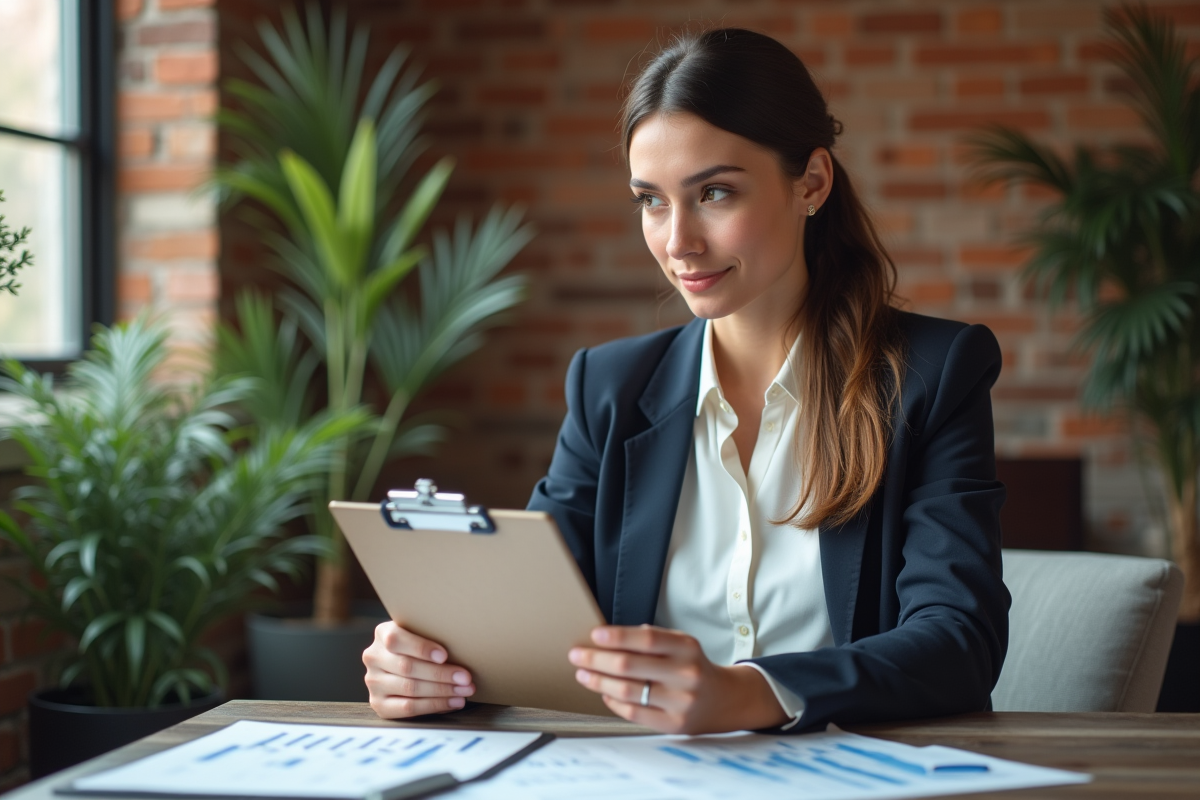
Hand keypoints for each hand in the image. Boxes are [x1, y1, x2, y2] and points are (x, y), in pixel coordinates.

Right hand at [363, 621, 475, 717]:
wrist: (403, 663)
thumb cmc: (421, 646)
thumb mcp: (421, 633)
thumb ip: (432, 635)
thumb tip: (462, 648)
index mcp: (382, 633)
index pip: (396, 640)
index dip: (421, 648)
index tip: (444, 656)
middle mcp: (373, 657)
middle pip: (407, 667)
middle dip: (441, 674)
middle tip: (465, 678)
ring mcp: (373, 682)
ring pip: (410, 688)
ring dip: (442, 691)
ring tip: (463, 691)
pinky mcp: (378, 704)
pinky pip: (408, 708)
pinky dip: (434, 705)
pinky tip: (452, 702)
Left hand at [568, 624, 789, 733]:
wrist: (724, 700)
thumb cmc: (693, 666)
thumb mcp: (681, 644)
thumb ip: (651, 640)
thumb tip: (608, 638)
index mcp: (687, 648)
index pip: (646, 640)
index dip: (617, 637)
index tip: (594, 635)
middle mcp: (686, 674)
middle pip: (630, 666)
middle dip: (597, 660)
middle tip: (577, 656)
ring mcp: (680, 702)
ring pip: (628, 691)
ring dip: (599, 682)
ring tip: (583, 675)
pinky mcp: (673, 724)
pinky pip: (634, 712)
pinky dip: (613, 702)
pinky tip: (604, 693)